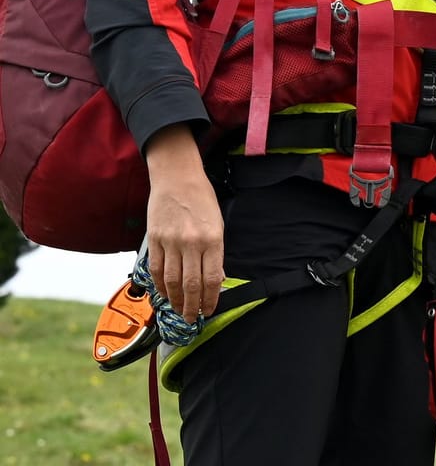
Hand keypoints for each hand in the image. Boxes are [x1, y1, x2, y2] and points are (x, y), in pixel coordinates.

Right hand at [143, 125, 223, 319]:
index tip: (210, 310)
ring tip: (179, 311)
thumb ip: (215, 252)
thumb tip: (215, 280)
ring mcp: (171, 242)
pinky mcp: (154, 240)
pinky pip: (156, 270)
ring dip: (175, 300)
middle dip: (192, 306)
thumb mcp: (218, 224)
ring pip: (172, 281)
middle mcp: (191, 243)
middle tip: (192, 319)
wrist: (178, 178)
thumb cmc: (202, 200)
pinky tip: (164, 295)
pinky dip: (160, 286)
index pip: (212, 278)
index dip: (210, 299)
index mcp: (212, 239)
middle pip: (191, 284)